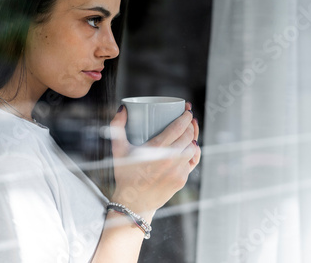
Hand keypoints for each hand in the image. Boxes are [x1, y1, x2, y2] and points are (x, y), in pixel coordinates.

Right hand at [109, 102, 200, 219]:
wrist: (133, 204)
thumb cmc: (124, 174)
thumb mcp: (118, 149)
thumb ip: (117, 126)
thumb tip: (123, 107)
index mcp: (156, 150)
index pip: (178, 128)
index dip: (185, 117)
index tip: (187, 111)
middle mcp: (169, 160)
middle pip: (188, 136)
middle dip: (190, 125)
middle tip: (188, 119)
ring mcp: (178, 171)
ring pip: (192, 148)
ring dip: (192, 138)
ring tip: (189, 132)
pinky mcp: (182, 180)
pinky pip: (192, 162)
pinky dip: (192, 153)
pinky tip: (190, 147)